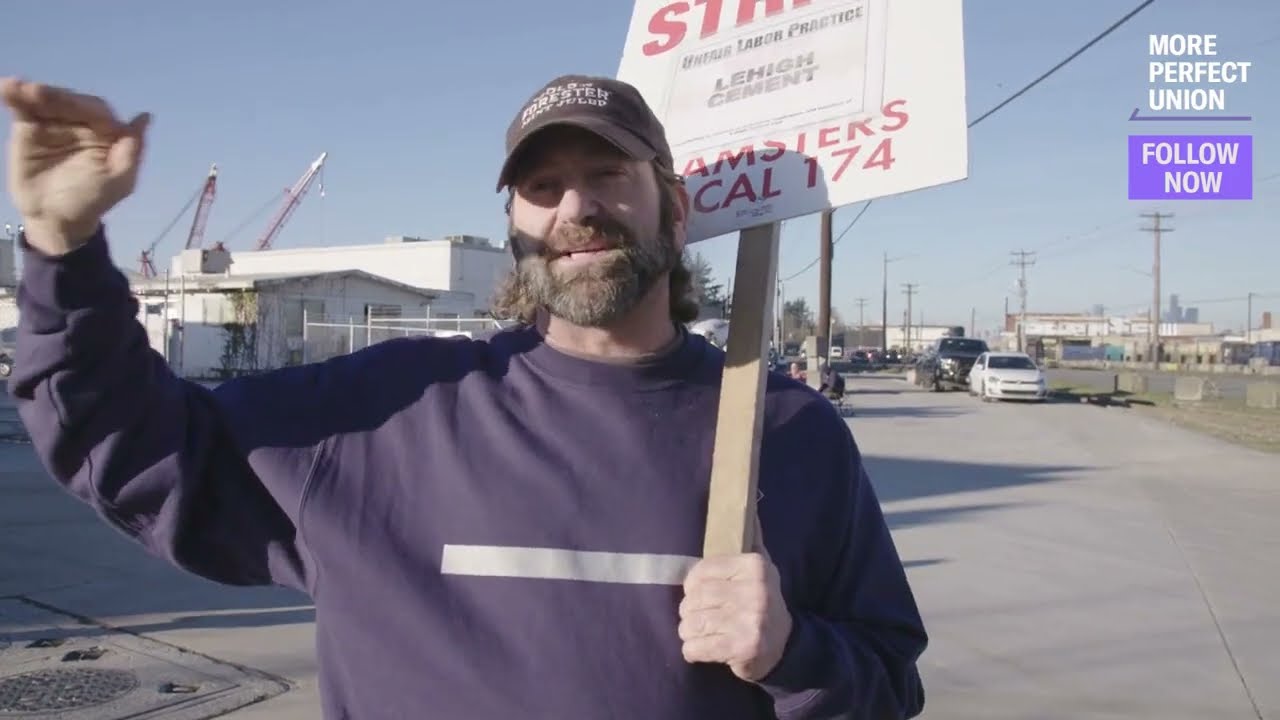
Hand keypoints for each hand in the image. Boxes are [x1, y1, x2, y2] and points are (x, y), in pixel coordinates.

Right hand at [1, 77, 150, 254]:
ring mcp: (54, 123)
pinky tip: (6, 88)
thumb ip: (132, 149)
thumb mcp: (119, 180)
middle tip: (31, 92)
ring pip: (45, 101)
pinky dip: (15, 97)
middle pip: (67, 102)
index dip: (79, 104)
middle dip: (52, 96)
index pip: (95, 110)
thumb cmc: (91, 200)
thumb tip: (146, 116)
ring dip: (29, 92)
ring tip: (13, 87)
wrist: (55, 219)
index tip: (63, 102)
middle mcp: (81, 122)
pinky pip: (23, 109)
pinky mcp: (29, 128)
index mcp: (107, 132)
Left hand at [678, 519, 792, 681]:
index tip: (697, 593)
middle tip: (699, 616)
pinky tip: (703, 649)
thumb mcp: (762, 567)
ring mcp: (750, 621)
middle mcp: (755, 591)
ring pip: (691, 623)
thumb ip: (752, 538)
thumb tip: (749, 503)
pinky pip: (696, 648)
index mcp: (754, 566)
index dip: (692, 585)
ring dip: (689, 632)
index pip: (701, 572)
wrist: (785, 644)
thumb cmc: (763, 600)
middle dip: (689, 611)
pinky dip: (692, 651)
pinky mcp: (742, 647)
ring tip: (702, 632)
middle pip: (694, 599)